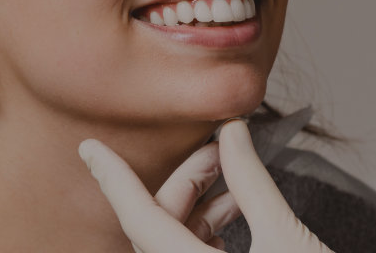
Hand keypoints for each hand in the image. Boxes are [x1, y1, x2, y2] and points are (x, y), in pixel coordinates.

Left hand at [79, 119, 333, 252]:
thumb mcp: (286, 237)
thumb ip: (251, 182)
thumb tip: (233, 133)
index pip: (139, 218)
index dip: (114, 178)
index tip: (90, 148)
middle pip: (159, 227)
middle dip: (188, 183)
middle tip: (223, 151)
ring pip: (173, 244)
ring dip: (200, 209)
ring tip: (238, 185)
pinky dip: (205, 236)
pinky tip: (239, 215)